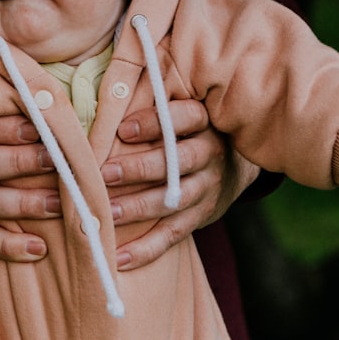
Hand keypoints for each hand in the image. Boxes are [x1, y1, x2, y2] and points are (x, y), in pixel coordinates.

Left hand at [106, 99, 260, 270]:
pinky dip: (147, 249)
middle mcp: (209, 153)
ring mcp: (208, 187)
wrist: (235, 164)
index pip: (184, 117)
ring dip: (138, 208)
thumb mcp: (182, 109)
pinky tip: (119, 258)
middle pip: (176, 161)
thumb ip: (152, 98)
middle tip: (103, 173)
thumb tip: (109, 81)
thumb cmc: (187, 129)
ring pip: (174, 199)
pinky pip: (174, 234)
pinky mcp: (203, 215)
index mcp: (203, 121)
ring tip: (106, 214)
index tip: (123, 129)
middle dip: (138, 168)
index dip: (154, 123)